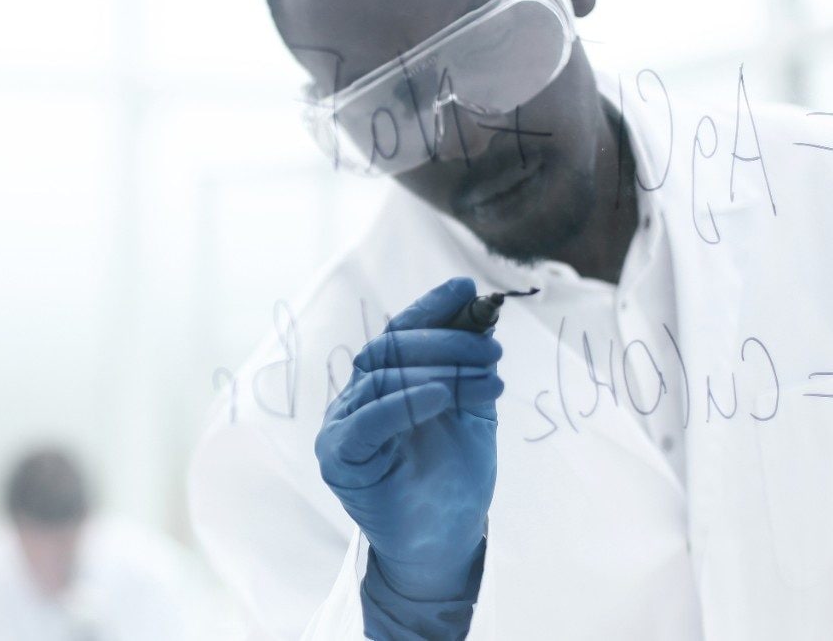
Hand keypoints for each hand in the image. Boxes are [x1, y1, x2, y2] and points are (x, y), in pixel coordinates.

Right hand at [315, 277, 502, 602]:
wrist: (444, 543)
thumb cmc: (454, 478)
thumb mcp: (471, 411)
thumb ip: (469, 365)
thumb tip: (483, 310)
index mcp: (384, 381)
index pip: (400, 332)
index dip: (429, 308)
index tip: (464, 289)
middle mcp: (357, 396)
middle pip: (392, 348)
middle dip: (447, 342)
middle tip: (493, 352)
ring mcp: (342, 424)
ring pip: (384, 377)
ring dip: (440, 371)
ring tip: (487, 380)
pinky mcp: (338, 456)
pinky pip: (367, 420)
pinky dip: (404, 403)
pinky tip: (440, 396)